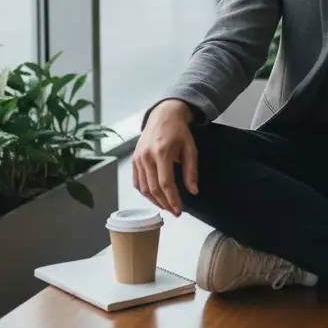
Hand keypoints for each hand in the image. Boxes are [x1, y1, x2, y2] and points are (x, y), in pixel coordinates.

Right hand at [132, 99, 197, 216]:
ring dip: (155, 201)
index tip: (180, 210)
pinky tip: (155, 197)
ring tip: (167, 206)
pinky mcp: (134, 160)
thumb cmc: (179, 131)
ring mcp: (138, 158)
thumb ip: (191, 170)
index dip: (172, 199)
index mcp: (162, 153)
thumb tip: (193, 191)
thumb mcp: (190, 148)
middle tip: (175, 211)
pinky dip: (145, 193)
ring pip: (144, 188)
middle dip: (165, 203)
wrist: (163, 115)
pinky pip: (137, 182)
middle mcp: (146, 157)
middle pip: (153, 188)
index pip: (165, 183)